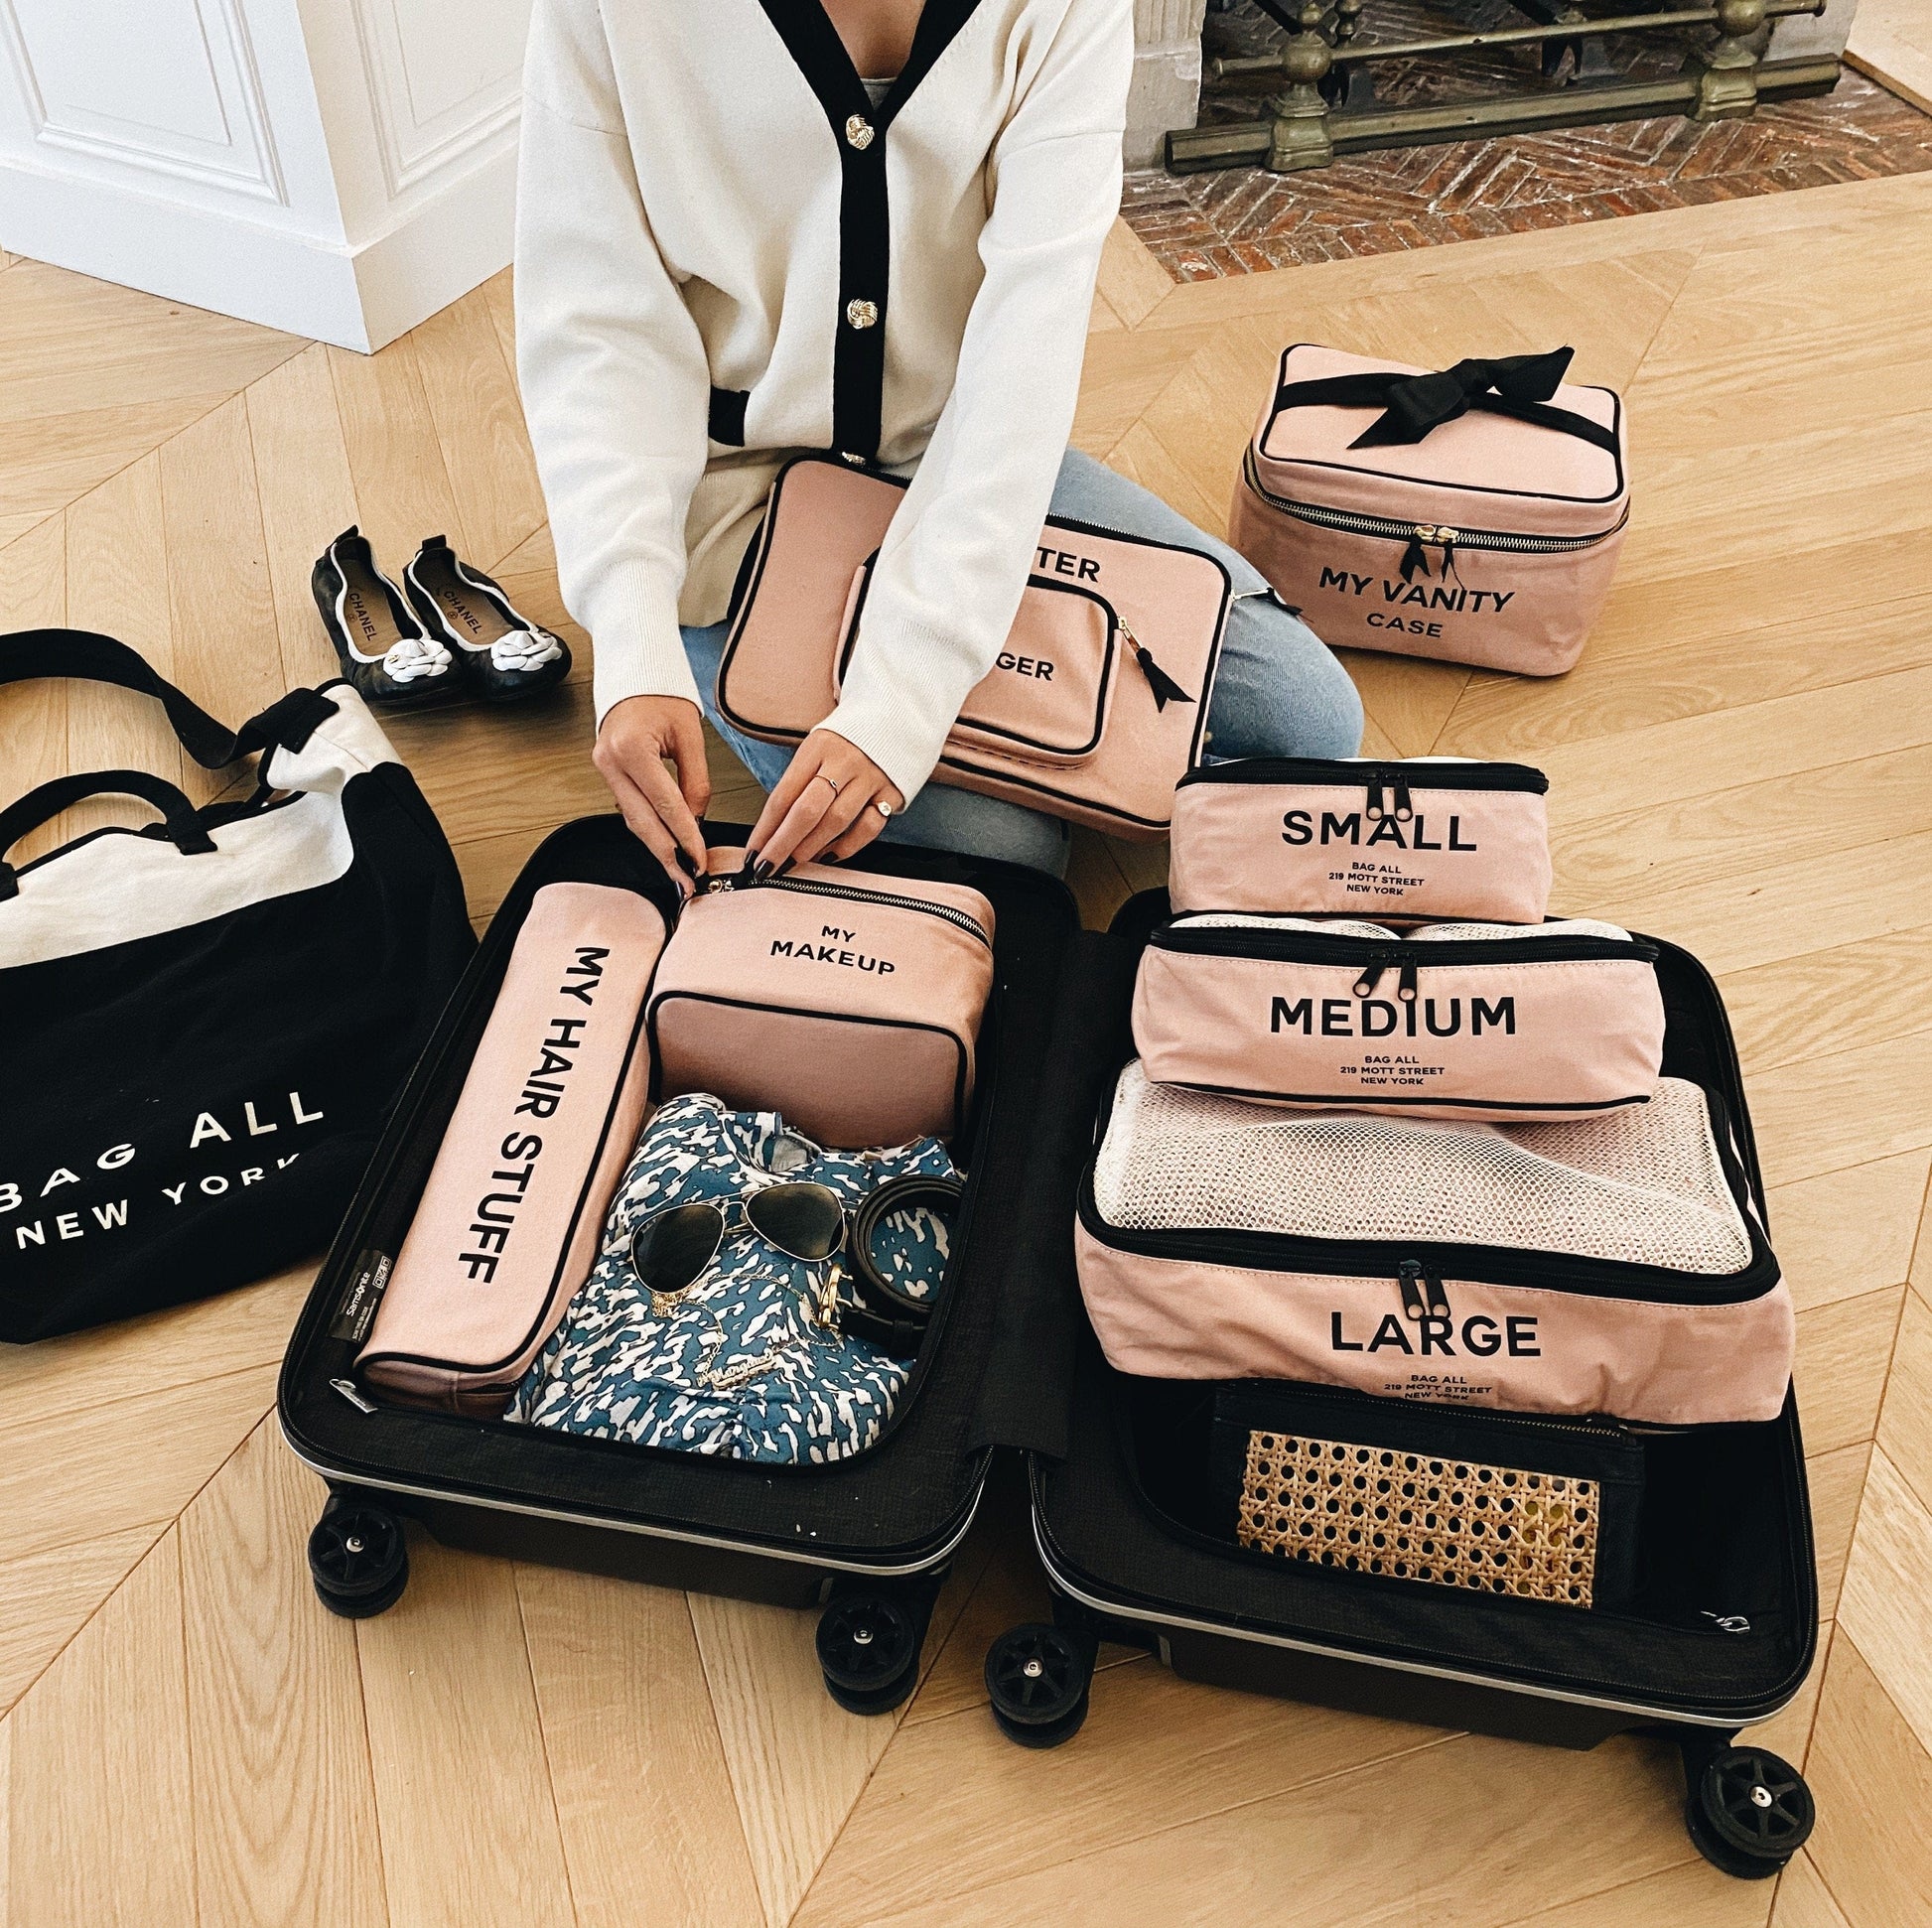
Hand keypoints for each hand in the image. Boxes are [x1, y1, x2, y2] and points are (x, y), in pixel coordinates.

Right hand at [593, 694, 709, 891]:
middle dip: (667, 856)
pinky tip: (666, 847)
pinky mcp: (607, 774)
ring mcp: (604, 769)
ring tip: (679, 872)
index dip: (685, 837)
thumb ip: (696, 781)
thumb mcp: (689, 735)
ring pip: (633, 820)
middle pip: (642, 821)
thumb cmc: (662, 696)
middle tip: (687, 881)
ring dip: (658, 848)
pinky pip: (630, 809)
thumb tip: (697, 821)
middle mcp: (611, 761)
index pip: (665, 804)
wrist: (634, 676)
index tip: (700, 860)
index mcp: (632, 748)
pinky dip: (649, 829)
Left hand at [747, 729, 904, 873]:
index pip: (783, 795)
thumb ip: (797, 784)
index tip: (752, 852)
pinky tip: (829, 855)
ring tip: (793, 863)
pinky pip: (867, 828)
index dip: (765, 828)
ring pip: (836, 821)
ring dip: (810, 847)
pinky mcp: (891, 794)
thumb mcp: (815, 750)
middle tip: (766, 867)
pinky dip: (847, 846)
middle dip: (782, 845)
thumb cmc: (845, 742)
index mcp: (817, 748)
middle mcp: (843, 762)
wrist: (894, 719)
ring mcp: (869, 779)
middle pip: (806, 811)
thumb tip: (772, 829)